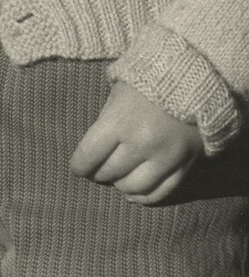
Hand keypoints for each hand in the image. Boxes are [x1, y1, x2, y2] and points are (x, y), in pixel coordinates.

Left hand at [69, 81, 205, 204]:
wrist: (198, 78)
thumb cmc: (150, 80)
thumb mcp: (119, 91)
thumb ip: (106, 119)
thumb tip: (94, 147)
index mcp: (120, 122)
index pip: (88, 156)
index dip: (79, 165)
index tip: (78, 167)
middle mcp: (141, 144)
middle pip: (109, 172)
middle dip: (98, 173)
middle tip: (97, 170)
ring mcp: (165, 157)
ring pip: (133, 187)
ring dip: (120, 185)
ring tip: (117, 177)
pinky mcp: (185, 165)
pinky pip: (161, 192)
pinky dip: (144, 197)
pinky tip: (134, 194)